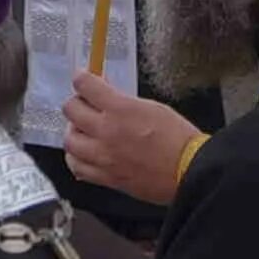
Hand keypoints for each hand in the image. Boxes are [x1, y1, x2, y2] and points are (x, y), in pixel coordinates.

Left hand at [61, 71, 201, 204]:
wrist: (190, 172)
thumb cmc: (178, 138)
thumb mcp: (153, 108)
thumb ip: (125, 103)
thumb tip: (108, 99)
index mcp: (120, 109)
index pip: (84, 85)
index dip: (82, 79)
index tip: (83, 80)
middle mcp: (106, 131)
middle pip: (70, 110)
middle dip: (77, 103)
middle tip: (85, 106)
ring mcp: (103, 157)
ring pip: (69, 141)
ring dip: (74, 132)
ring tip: (83, 132)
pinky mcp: (106, 178)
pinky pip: (78, 168)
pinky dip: (76, 159)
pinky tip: (84, 155)